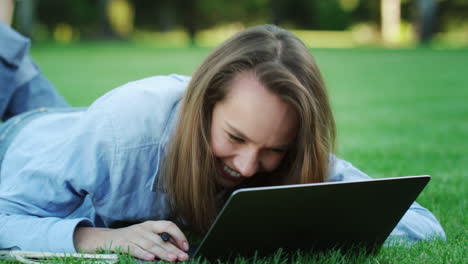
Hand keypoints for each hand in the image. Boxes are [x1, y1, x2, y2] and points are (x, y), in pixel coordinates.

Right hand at [73, 221, 189, 261]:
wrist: (104, 238)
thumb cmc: (129, 239)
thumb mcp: (144, 236)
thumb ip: (158, 241)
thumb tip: (176, 250)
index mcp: (150, 225)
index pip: (168, 225)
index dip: (178, 235)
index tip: (185, 246)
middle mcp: (143, 228)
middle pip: (161, 238)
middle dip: (174, 248)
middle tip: (184, 256)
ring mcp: (132, 236)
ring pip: (150, 244)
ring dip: (163, 252)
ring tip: (172, 259)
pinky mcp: (123, 244)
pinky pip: (135, 249)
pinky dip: (143, 254)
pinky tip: (151, 259)